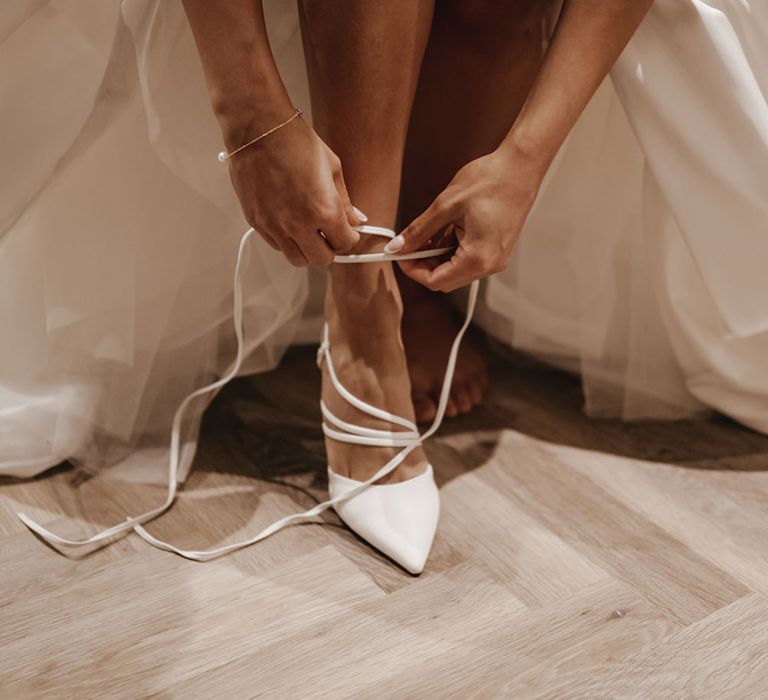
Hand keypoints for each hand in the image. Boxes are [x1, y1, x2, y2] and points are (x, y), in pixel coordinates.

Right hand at [225, 113, 364, 266]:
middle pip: (322, 259)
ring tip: (310, 233)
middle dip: (330, 249)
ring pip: (297, 259)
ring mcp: (275, 226)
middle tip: (330, 234)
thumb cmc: (295, 141)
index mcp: (324, 210)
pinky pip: (277, 246)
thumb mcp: (332, 167)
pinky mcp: (257, 222)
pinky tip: (290, 224)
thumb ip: (345, 201)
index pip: (345, 243)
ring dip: (308, 250)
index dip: (350, 238)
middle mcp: (299, 224)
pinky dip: (287, 242)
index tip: (348, 231)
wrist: (258, 128)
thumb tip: (356, 219)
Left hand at [389, 147, 544, 290]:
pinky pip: (467, 259)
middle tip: (409, 243)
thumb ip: (419, 231)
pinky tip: (444, 231)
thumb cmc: (490, 181)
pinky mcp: (496, 249)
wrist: (521, 166)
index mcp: (478, 259)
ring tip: (427, 233)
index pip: (435, 281)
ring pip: (455, 270)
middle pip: (445, 279)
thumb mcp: (445, 206)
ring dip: (436, 257)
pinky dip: (450, 250)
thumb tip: (397, 247)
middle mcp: (489, 265)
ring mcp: (495, 258)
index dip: (412, 270)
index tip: (399, 253)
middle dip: (423, 264)